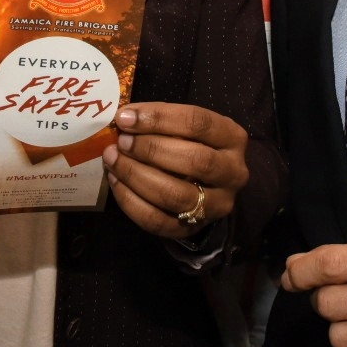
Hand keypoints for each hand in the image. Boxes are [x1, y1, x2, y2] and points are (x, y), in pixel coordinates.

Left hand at [101, 102, 248, 237]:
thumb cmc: (191, 144)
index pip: (199, 123)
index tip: (126, 118)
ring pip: (176, 195)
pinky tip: (116, 182)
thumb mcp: (185, 125)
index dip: (159, 118)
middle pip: (195, 160)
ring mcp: (217, 205)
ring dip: (137, 175)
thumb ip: (160, 120)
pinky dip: (131, 202)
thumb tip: (125, 118)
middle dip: (151, 149)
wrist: (205, 184)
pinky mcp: (194, 228)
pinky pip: (158, 220)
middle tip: (122, 141)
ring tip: (113, 159)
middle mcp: (233, 173)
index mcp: (233, 138)